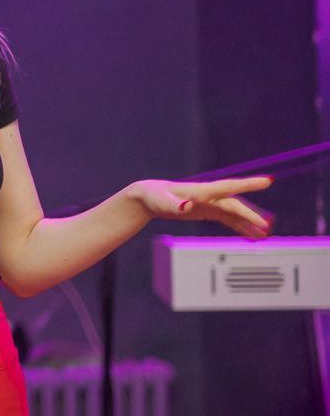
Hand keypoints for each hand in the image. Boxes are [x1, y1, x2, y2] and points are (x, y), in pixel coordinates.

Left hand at [134, 175, 273, 238]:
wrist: (148, 197)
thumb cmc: (155, 197)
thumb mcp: (163, 203)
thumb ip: (176, 205)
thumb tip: (187, 206)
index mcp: (202, 191)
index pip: (229, 187)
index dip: (249, 184)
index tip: (267, 181)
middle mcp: (209, 196)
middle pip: (235, 205)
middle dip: (252, 215)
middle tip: (267, 226)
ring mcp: (209, 203)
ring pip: (234, 212)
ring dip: (248, 222)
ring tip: (263, 234)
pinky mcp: (206, 210)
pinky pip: (227, 218)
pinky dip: (239, 226)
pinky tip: (249, 234)